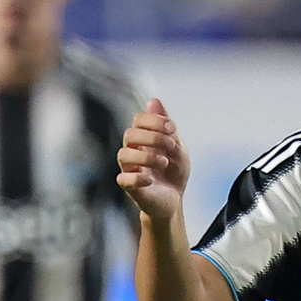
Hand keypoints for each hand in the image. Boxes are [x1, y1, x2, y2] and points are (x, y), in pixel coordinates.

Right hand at [117, 98, 190, 221]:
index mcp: (142, 139)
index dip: (154, 120)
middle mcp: (132, 151)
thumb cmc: (173, 172)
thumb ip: (166, 126)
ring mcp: (129, 169)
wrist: (174, 200)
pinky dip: (137, 178)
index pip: (139, 120)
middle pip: (129, 134)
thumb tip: (154, 100)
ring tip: (164, 163)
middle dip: (152, 137)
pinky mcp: (130, 188)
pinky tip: (151, 180)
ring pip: (123, 155)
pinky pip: (123, 179)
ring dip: (146, 156)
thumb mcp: (176, 147)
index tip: (173, 128)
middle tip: (171, 146)